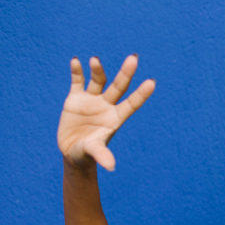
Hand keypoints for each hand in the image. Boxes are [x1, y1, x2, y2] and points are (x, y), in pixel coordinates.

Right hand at [57, 55, 154, 170]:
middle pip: (119, 87)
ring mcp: (92, 100)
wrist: (72, 151)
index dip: (141, 94)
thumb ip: (102, 155)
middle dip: (126, 73)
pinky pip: (77, 81)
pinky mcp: (76, 98)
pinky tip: (76, 61)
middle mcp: (107, 106)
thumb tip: (111, 167)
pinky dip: (77, 71)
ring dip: (97, 70)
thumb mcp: (94, 152)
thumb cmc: (88, 153)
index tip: (152, 82)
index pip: (132, 104)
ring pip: (98, 80)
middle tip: (134, 58)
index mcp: (116, 118)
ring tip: (94, 60)